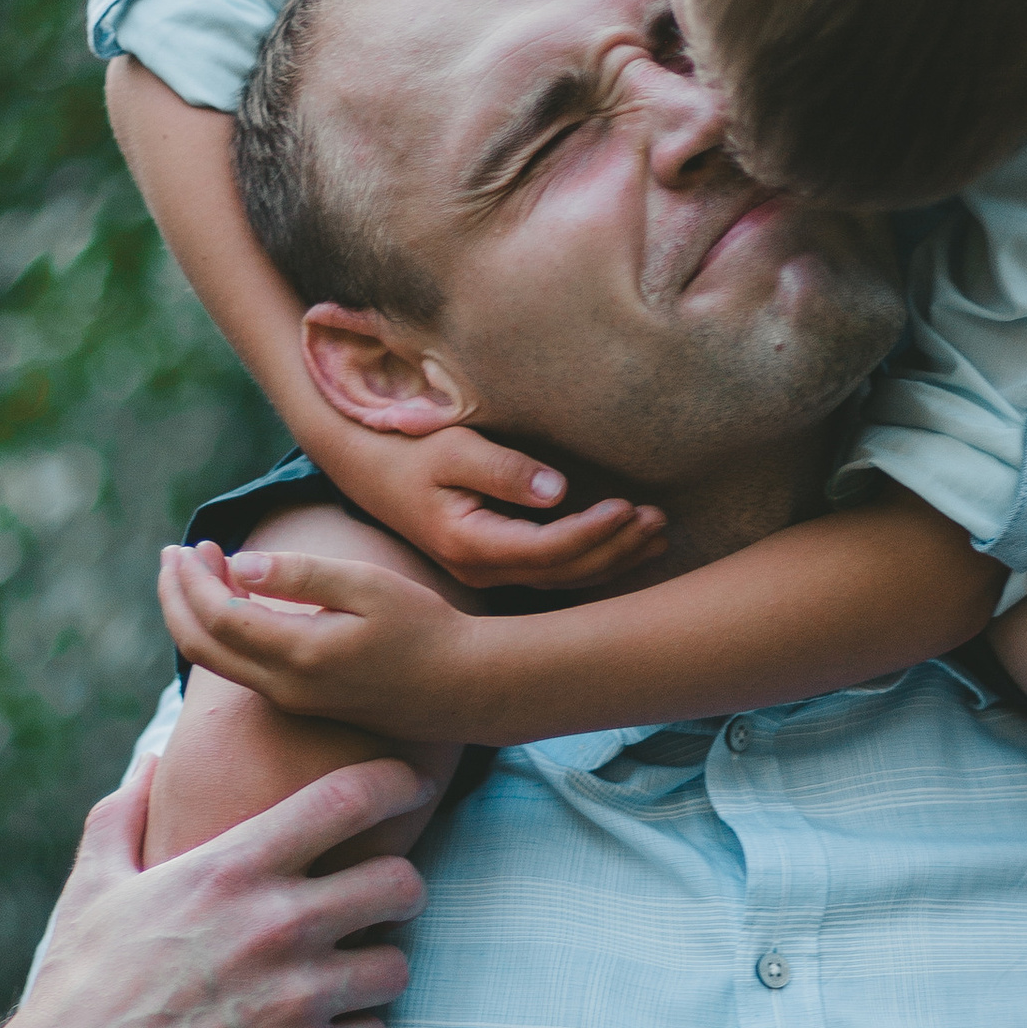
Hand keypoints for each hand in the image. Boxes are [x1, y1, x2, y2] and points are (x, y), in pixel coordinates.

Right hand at [0, 753, 432, 1027]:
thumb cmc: (77, 994)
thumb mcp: (92, 893)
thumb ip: (125, 818)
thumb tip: (151, 762)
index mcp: (230, 871)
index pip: (347, 799)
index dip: (394, 782)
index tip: (411, 786)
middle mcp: (275, 927)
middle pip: (401, 884)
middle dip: (399, 891)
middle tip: (379, 905)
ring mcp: (296, 999)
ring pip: (397, 967)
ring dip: (376, 973)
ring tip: (344, 982)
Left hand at [159, 539, 486, 735]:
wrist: (465, 688)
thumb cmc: (424, 628)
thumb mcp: (367, 586)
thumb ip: (301, 574)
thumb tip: (240, 565)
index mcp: (299, 655)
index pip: (218, 617)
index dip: (194, 579)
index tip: (193, 543)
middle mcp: (286, 688)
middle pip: (200, 647)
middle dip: (177, 598)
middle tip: (174, 555)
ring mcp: (293, 701)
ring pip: (216, 662)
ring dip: (196, 615)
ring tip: (196, 570)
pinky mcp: (304, 702)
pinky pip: (242, 669)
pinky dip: (223, 632)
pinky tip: (233, 601)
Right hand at [315, 415, 664, 592]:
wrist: (368, 469)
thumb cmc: (410, 449)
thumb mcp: (453, 448)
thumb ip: (504, 469)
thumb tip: (558, 490)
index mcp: (470, 543)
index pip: (547, 550)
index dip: (592, 533)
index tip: (627, 506)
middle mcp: (481, 570)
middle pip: (562, 572)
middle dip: (615, 548)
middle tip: (658, 520)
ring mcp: (487, 573)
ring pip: (562, 579)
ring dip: (612, 558)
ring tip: (656, 534)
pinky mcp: (494, 564)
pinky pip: (552, 573)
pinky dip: (592, 560)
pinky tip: (626, 546)